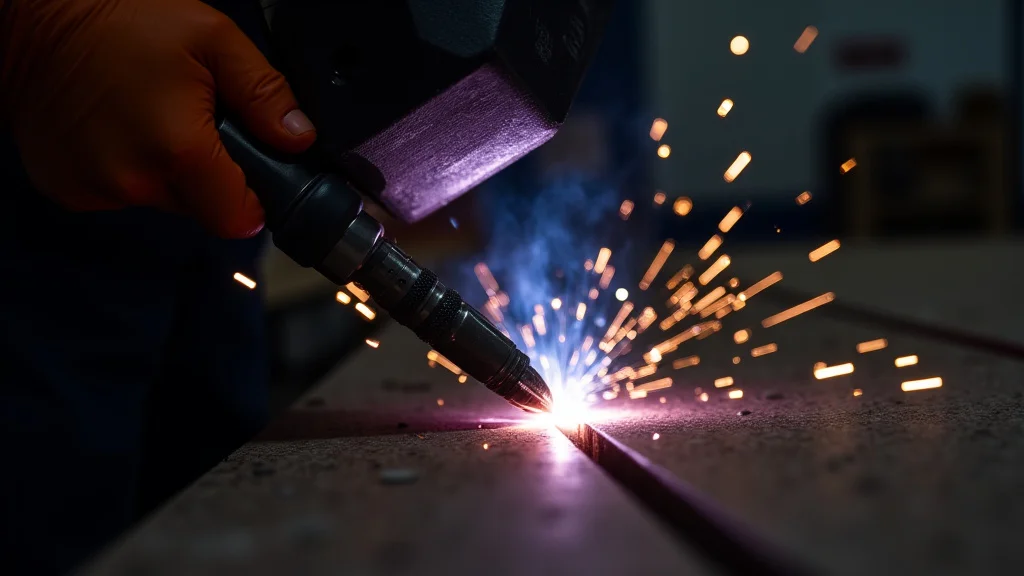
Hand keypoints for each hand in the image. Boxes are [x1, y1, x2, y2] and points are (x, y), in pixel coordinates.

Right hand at [0, 0, 316, 237]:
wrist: (33, 18)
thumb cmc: (122, 20)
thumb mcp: (213, 40)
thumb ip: (264, 94)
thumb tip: (299, 139)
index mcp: (178, 151)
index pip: (238, 220)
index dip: (252, 200)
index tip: (250, 171)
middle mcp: (134, 182)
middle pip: (201, 210)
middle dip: (210, 177)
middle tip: (196, 125)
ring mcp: (95, 190)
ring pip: (160, 200)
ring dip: (166, 171)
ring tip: (151, 119)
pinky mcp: (67, 189)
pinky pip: (119, 194)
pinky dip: (126, 170)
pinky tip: (117, 129)